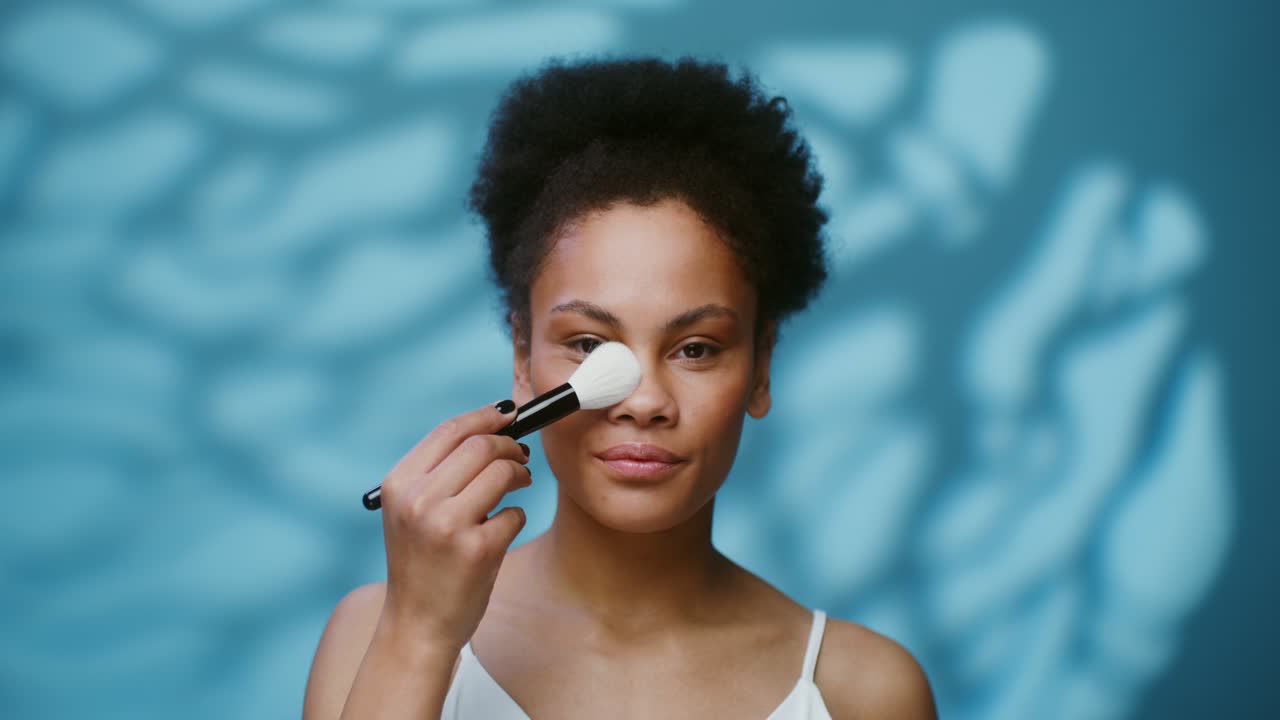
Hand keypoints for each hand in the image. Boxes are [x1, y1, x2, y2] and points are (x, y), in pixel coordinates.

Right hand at [375, 401, 531, 652]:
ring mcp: (447, 525)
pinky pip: (514, 513)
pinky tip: (502, 529)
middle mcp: (419, 501)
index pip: (449, 431)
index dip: (484, 416)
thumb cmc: (422, 562)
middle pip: (481, 446)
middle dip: (510, 446)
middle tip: (520, 457)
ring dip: (520, 475)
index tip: (507, 415)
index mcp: (399, 484)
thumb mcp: (411, 511)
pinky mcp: (478, 550)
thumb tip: (490, 427)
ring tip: (518, 485)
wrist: (417, 624)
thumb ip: (439, 472)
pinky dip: (515, 516)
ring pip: (502, 472)